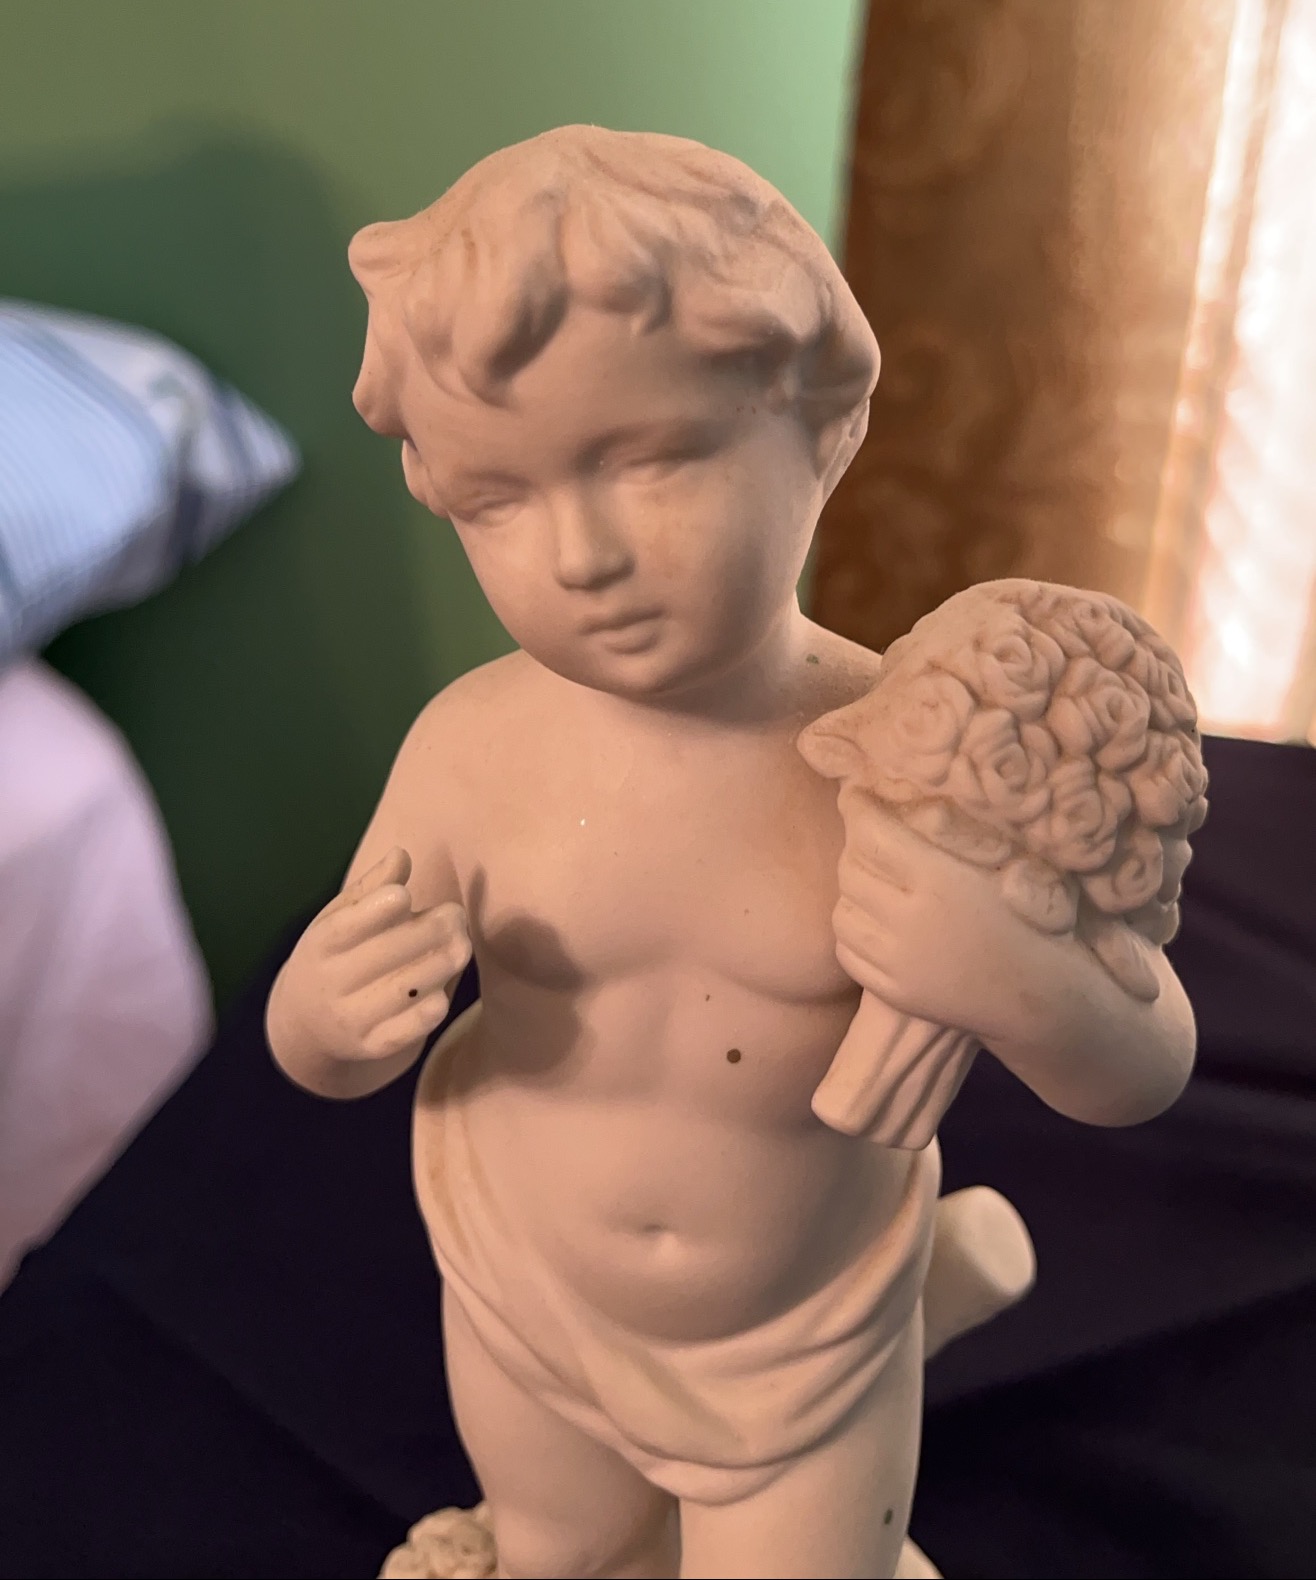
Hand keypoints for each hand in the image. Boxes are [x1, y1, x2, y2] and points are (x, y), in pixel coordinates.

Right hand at [274, 847, 471, 1066]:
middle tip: (457, 915)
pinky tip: (444, 994)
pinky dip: (426, 1013)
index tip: (406, 895)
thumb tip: (401, 854)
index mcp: (320, 945)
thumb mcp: (341, 918)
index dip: (375, 911)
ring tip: (462, 946)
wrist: (307, 1026)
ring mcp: (350, 1019)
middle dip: (427, 932)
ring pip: (400, 991)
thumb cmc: (337, 955)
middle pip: (382, 956)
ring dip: (439, 966)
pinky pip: (404, 1032)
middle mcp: (331, 984)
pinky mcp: (371, 1046)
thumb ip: (373, 887)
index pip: (345, 928)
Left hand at [830, 791, 1083, 1050]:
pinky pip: (847, 951)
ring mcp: (899, 962)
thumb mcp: (998, 864)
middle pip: (850, 870)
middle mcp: (913, 921)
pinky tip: (876, 922)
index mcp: (942, 880)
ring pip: (842, 912)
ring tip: (875, 884)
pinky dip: (855, 932)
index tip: (854, 795)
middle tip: (870, 839)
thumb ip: (947, 832)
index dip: (856, 808)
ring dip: (853, 892)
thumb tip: (896, 799)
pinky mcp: (893, 992)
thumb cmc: (1026, 918)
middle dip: (854, 847)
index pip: (872, 834)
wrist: (1038, 994)